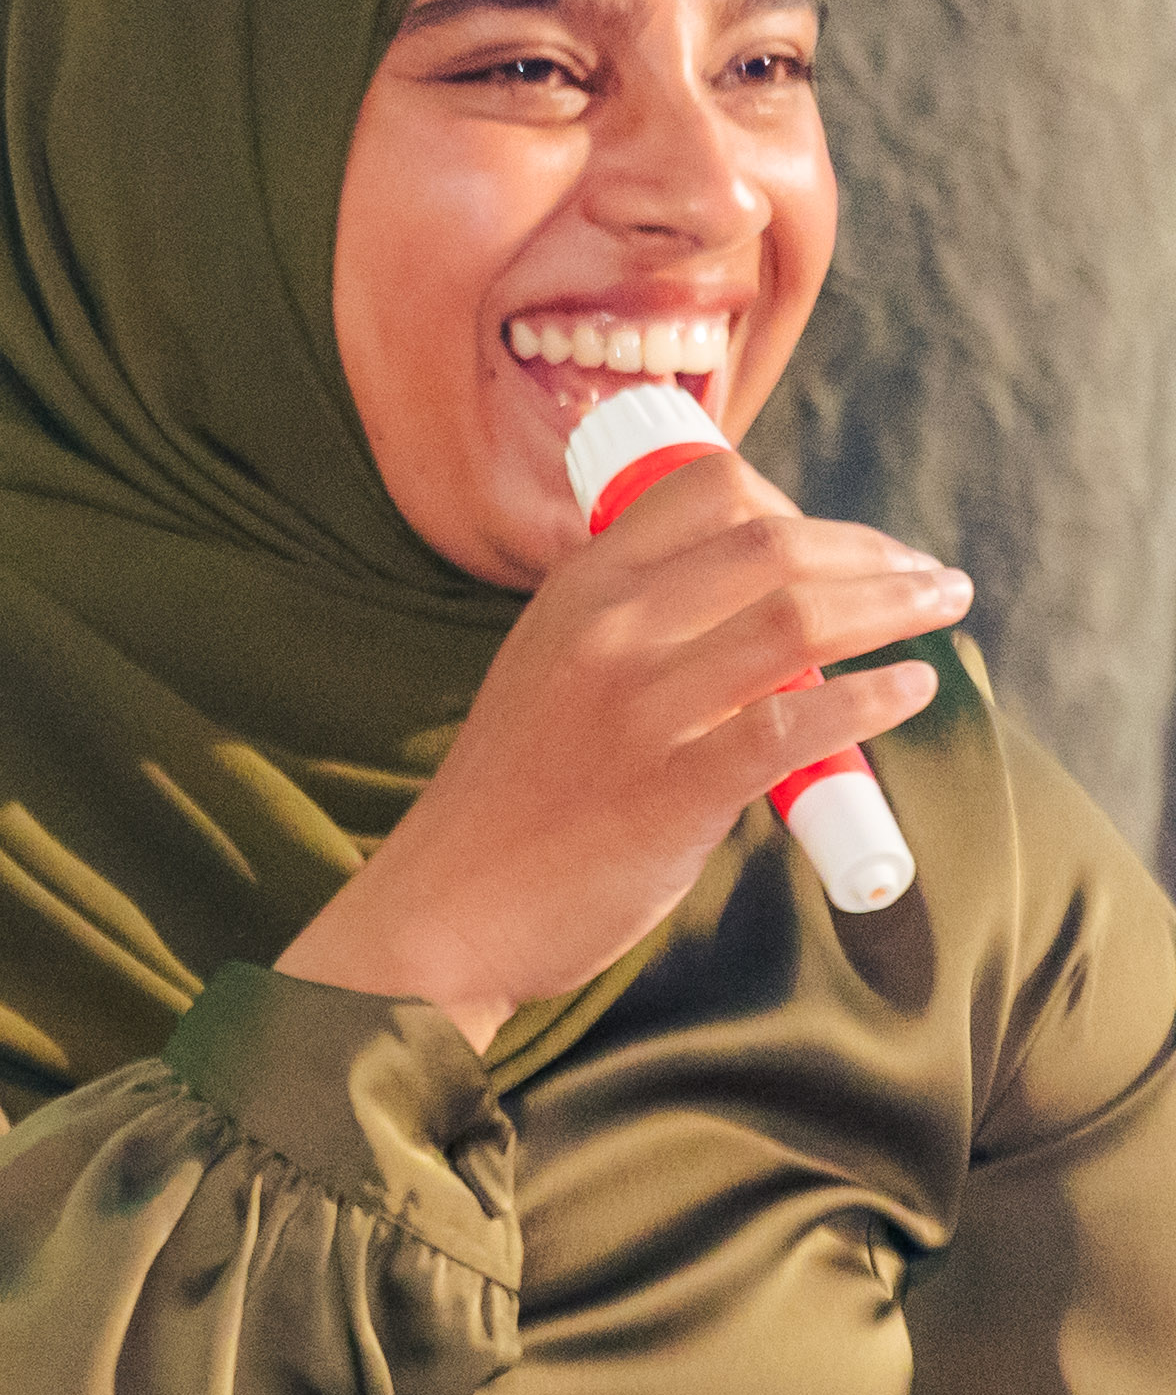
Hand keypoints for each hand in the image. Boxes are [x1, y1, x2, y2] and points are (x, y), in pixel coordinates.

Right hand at [282, 448, 963, 1039]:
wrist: (452, 904)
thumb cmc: (516, 792)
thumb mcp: (547, 667)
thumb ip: (627, 623)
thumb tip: (746, 596)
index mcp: (576, 591)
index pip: (706, 490)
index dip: (795, 502)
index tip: (840, 545)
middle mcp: (606, 632)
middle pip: (772, 544)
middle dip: (874, 552)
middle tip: (928, 576)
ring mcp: (637, 709)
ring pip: (797, 620)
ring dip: (895, 605)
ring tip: (942, 607)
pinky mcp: (672, 789)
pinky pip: (797, 724)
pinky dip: (872, 698)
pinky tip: (909, 690)